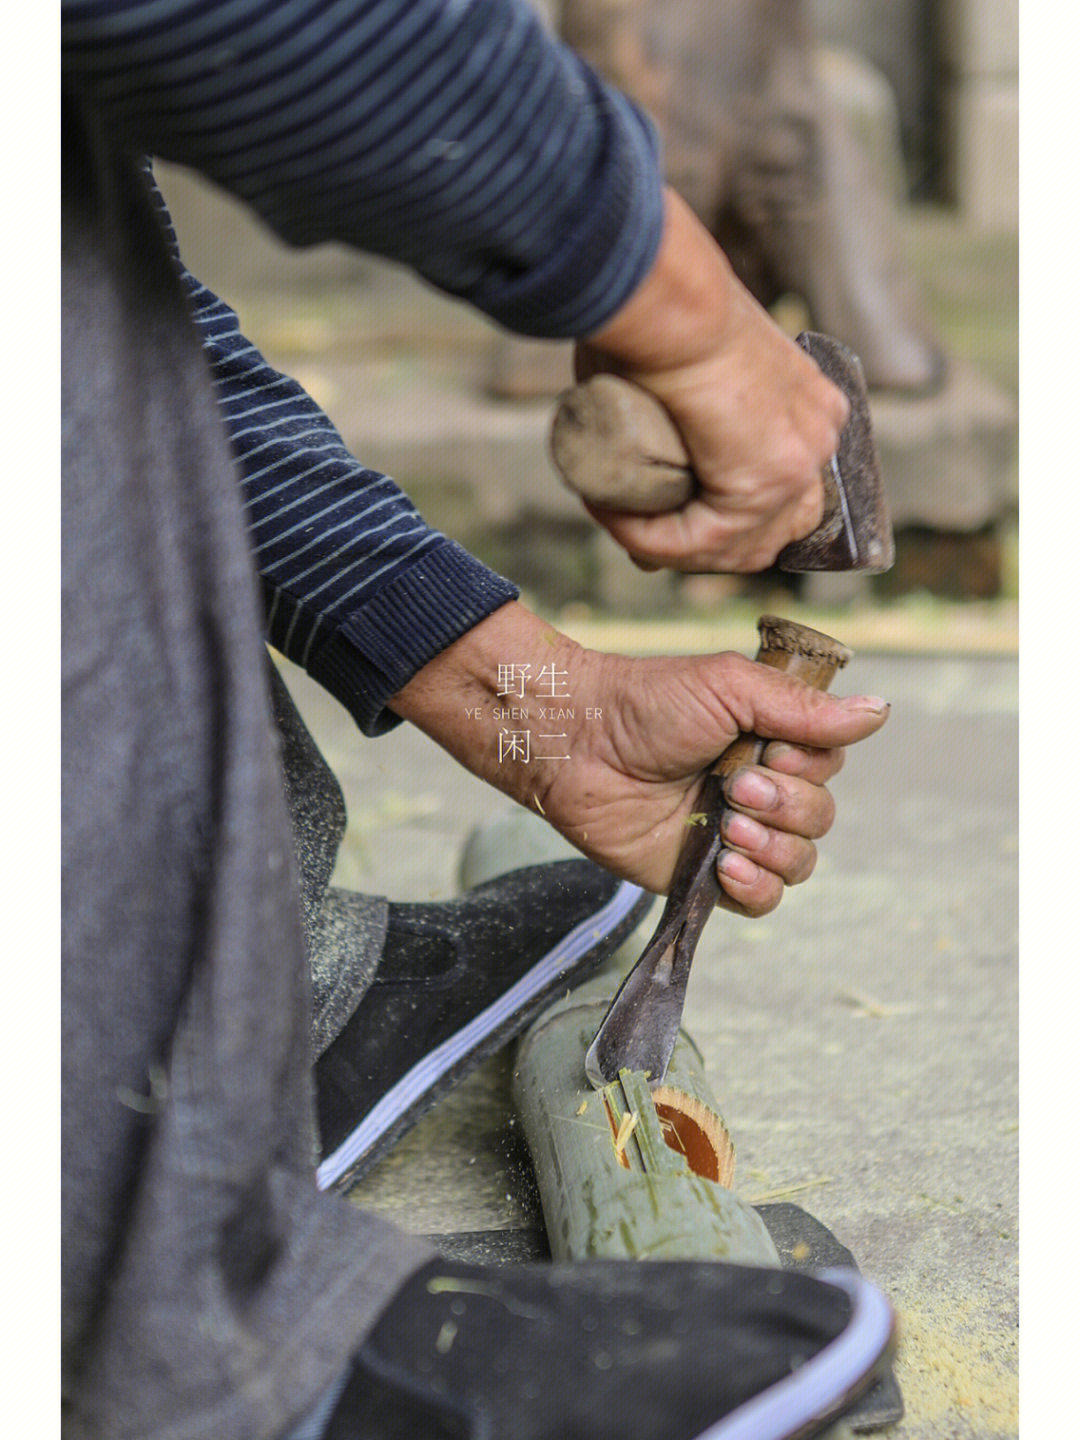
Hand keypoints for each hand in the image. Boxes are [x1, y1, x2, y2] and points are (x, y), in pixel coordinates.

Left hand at [389, 603, 888, 911]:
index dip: (809, 766)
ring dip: (772, 846)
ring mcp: (732, 834)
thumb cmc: (647, 704)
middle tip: (734, 785)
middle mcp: (758, 789)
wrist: (576, 745)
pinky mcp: (702, 875)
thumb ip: (803, 707)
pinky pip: (761, 901)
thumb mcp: (730, 687)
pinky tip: (725, 864)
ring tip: (726, 824)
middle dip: (786, 806)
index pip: (829, 766)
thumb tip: (881, 710)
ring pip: (799, 862)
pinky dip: (755, 886)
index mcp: (770, 741)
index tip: (770, 748)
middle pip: (820, 818)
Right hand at [578, 189, 848, 573]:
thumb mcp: (677, 376)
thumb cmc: (659, 317)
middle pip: (766, 533)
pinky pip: (706, 540)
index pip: (776, 500)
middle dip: (699, 548)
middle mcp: (818, 435)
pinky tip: (613, 513)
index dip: (714, 525)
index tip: (652, 516)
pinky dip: (652, 538)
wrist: (671, 298)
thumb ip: (677, 417)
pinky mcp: (768, 482)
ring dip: (666, 544)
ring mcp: (802, 460)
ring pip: (735, 547)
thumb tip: (645, 454)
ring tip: (612, 512)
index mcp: (808, 408)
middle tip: (635, 530)